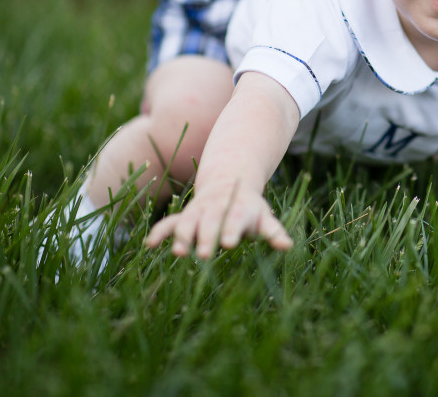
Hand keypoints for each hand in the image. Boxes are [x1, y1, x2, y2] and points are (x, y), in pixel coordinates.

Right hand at [145, 183, 292, 258]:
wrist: (229, 182)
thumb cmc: (250, 208)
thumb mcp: (264, 217)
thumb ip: (274, 232)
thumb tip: (287, 246)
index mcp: (238, 209)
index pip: (235, 220)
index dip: (232, 230)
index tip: (229, 243)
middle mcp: (215, 209)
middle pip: (209, 222)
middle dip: (205, 237)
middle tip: (203, 254)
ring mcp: (198, 212)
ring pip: (187, 222)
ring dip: (182, 236)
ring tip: (179, 253)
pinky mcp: (185, 217)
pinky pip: (170, 223)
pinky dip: (160, 232)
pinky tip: (149, 245)